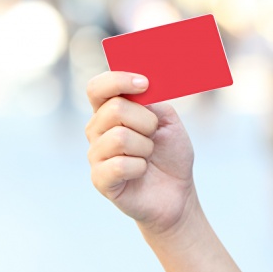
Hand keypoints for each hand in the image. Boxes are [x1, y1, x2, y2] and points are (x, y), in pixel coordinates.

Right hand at [85, 71, 196, 236]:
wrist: (177, 191)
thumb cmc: (170, 153)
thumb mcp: (166, 119)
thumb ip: (151, 101)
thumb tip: (139, 87)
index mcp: (109, 110)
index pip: (98, 87)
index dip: (118, 80)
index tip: (144, 83)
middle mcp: (96, 130)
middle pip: (114, 109)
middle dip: (146, 121)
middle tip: (154, 135)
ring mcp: (95, 155)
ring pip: (119, 137)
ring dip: (145, 146)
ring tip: (148, 155)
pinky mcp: (99, 179)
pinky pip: (119, 164)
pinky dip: (139, 167)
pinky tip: (141, 172)